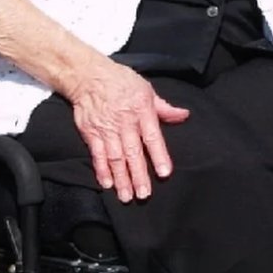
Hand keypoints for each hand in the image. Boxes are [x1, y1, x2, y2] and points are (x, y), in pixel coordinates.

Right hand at [66, 58, 189, 202]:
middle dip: (139, 175)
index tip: (164, 173)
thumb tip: (184, 115)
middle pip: (133, 153)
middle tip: (144, 194)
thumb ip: (164, 108)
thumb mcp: (146, 90)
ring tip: (126, 196)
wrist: (88, 76)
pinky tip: (107, 184)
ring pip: (115, 158)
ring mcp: (106, 129)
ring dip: (121, 178)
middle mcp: (124, 122)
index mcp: (141, 111)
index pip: (152, 137)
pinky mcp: (91, 133)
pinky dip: (101, 170)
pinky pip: (97, 155)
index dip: (159, 156)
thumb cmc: (120, 81)